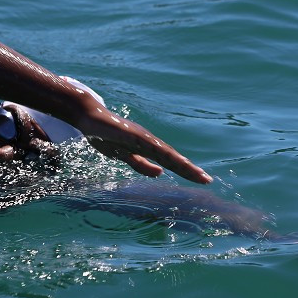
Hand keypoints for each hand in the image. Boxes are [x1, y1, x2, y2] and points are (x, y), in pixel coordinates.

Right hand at [75, 102, 211, 184]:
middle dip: (189, 170)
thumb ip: (141, 164)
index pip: (171, 162)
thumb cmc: (107, 135)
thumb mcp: (126, 157)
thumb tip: (160, 173)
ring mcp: (141, 136)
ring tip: (194, 172)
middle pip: (173, 158)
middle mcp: (150, 141)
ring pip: (165, 152)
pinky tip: (169, 158)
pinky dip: (160, 151)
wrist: (90, 117)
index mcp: (149, 148)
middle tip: (207, 180)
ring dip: (180, 162)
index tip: (202, 180)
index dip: (186, 171)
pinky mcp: (131, 133)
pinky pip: (147, 144)